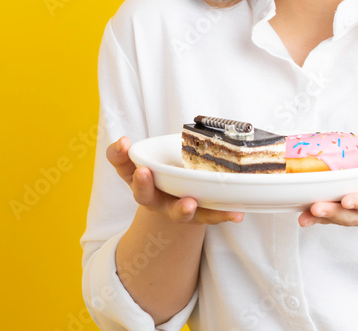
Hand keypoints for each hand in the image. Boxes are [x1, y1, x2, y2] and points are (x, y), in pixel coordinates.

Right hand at [106, 135, 242, 224]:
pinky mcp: (198, 214)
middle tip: (143, 173)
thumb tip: (122, 142)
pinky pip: (210, 215)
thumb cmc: (158, 176)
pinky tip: (236, 213)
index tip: (123, 144)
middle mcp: (155, 199)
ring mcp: (176, 209)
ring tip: (190, 203)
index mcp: (139, 181)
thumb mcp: (140, 163)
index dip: (121, 158)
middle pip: (145, 196)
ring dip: (183, 208)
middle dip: (144, 185)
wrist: (176, 202)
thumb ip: (125, 153)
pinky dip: (222, 214)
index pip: (124, 169)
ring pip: (178, 212)